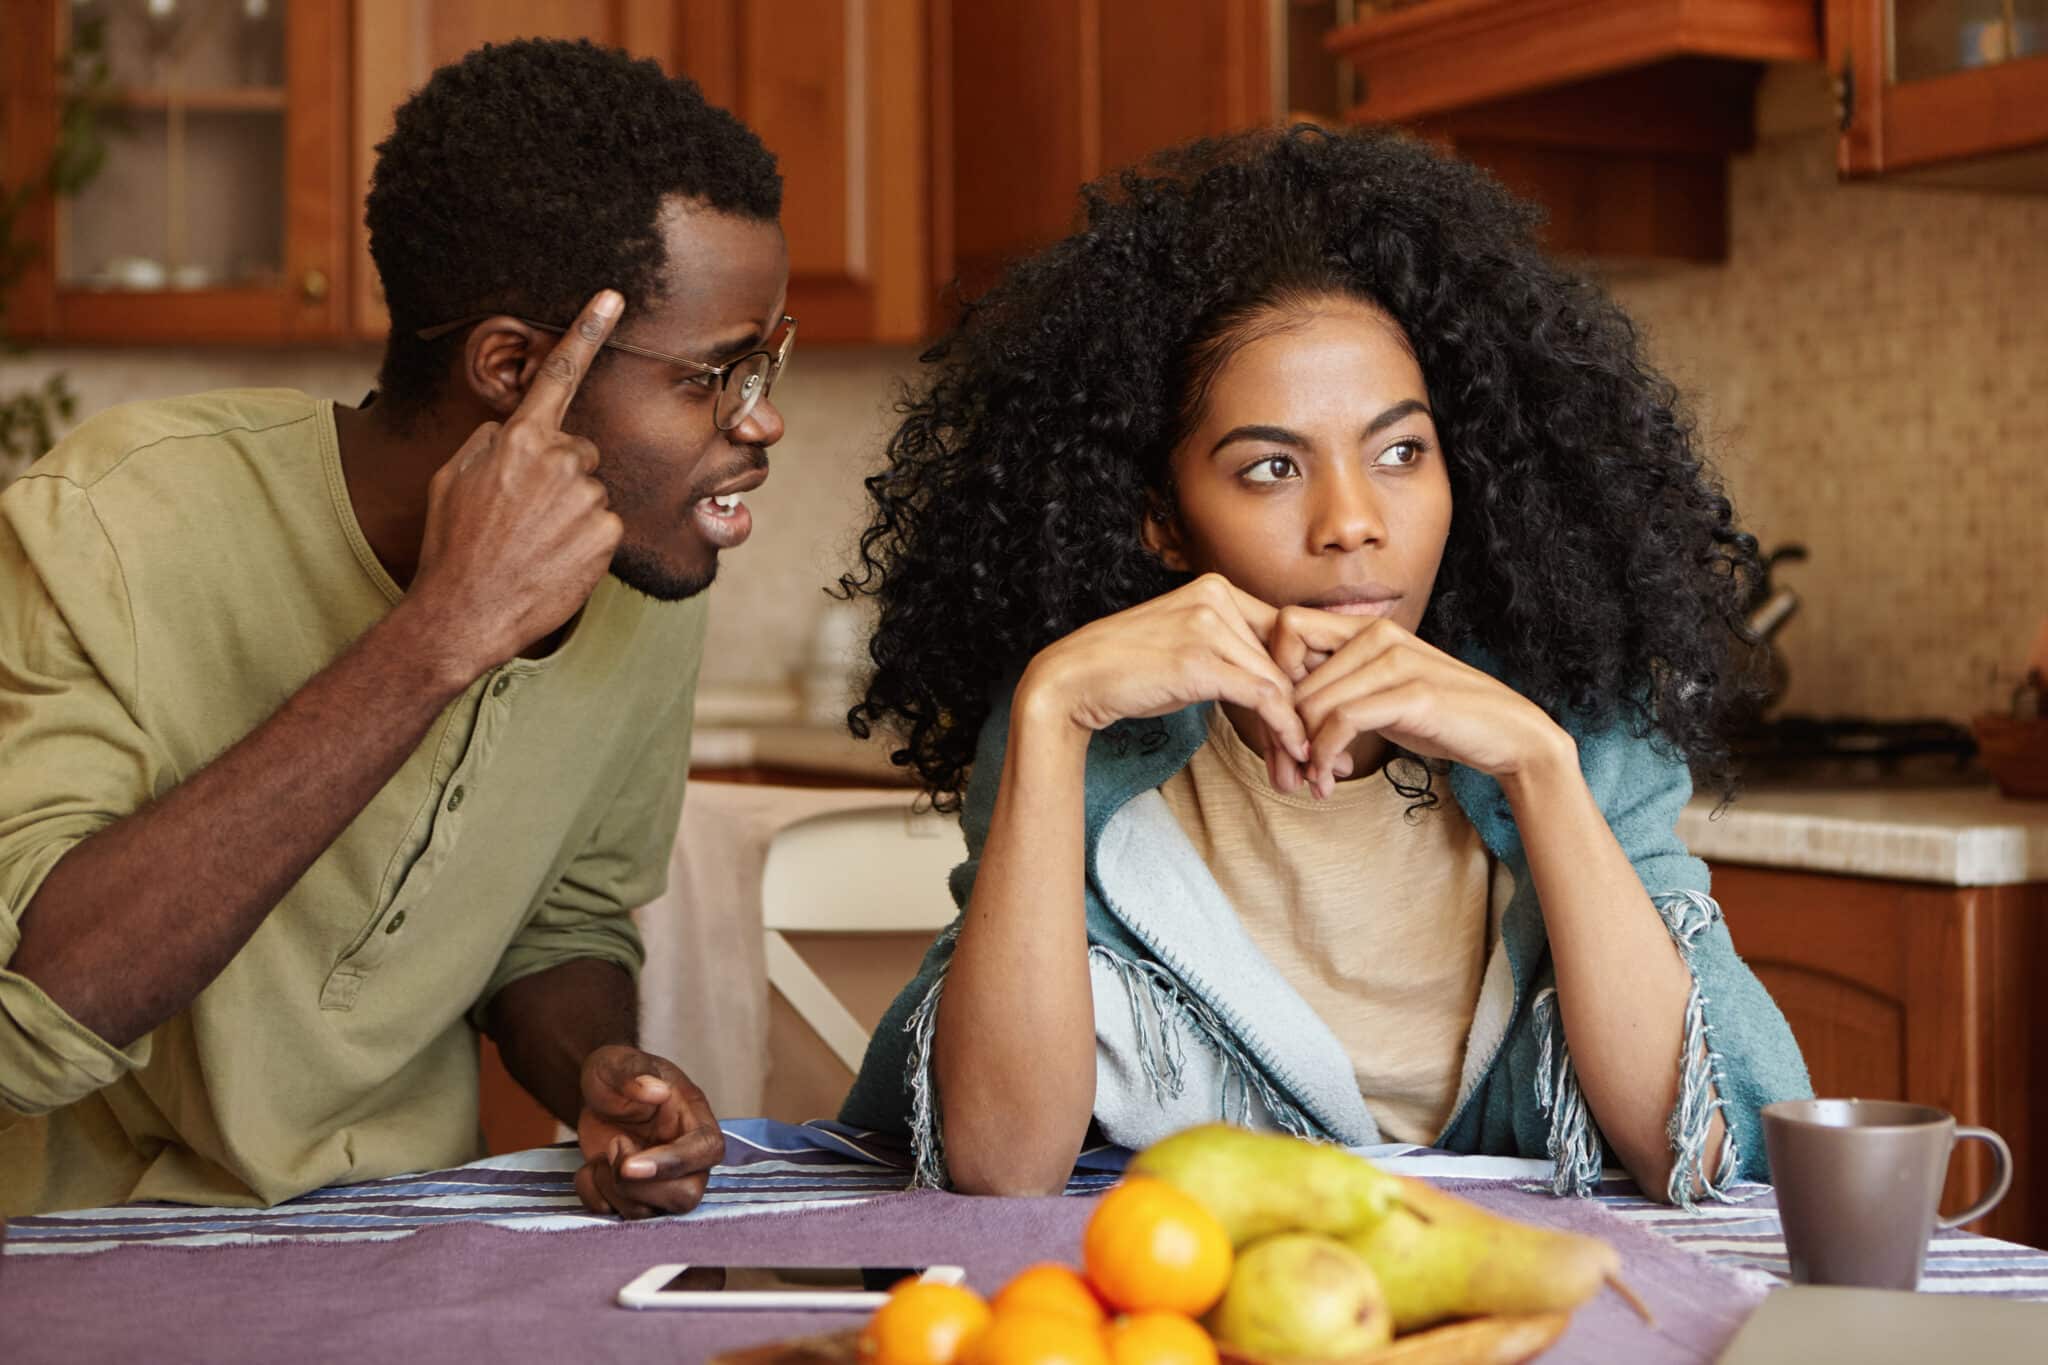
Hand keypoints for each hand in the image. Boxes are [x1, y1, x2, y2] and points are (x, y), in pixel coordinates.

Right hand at [407, 290, 627, 679]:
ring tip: (533, 544)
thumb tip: (513, 434)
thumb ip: (489, 444)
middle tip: (523, 517)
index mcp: (518, 439)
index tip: (613, 297)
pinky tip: (554, 561)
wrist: (464, 613)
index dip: (587, 332)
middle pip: (579, 452)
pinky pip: (604, 528)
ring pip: (591, 493)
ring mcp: (587, 498)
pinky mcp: (608, 534)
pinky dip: (585, 544)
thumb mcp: (451, 479)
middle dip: (560, 477)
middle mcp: (559, 460)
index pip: (556, 375)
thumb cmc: (453, 547)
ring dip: (571, 514)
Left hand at [574, 1045, 725, 1218]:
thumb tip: (656, 1091)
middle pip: (685, 1196)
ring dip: (612, 1187)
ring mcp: (662, 1184)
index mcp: (696, 1122)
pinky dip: (593, 1195)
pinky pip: (616, 1215)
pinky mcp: (635, 1198)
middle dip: (639, 1184)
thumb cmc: (616, 1076)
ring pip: (649, 1213)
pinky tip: (591, 1167)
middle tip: (614, 1146)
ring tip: (604, 1150)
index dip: (673, 1163)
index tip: (630, 1165)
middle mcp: (687, 1160)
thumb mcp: (617, 1063)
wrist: (597, 1095)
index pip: (705, 1151)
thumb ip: (634, 1072)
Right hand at [1021, 574, 1310, 790]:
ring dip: (1294, 732)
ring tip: (1303, 768)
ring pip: (1277, 682)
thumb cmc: (1129, 669)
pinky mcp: (1199, 660)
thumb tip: (1281, 684)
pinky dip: (1283, 729)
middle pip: (1284, 660)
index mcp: (1216, 587)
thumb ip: (1232, 652)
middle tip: (1321, 756)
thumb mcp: (1188, 647)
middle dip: (1305, 712)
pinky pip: (1261, 696)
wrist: (1074, 679)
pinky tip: (1292, 754)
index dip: (1306, 680)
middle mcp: (1216, 597)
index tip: (1318, 720)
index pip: (1283, 634)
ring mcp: (1206, 625)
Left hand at [1271, 607, 1569, 797]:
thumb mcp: (1379, 692)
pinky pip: (1341, 722)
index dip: (1274, 673)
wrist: (1508, 735)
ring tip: (1315, 779)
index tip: (1285, 718)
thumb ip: (1337, 686)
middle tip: (1291, 768)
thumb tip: (1281, 704)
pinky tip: (1331, 779)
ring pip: (1312, 703)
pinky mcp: (1412, 693)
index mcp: (1366, 626)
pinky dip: (1325, 756)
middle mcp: (1378, 633)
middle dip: (1282, 728)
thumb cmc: (1439, 716)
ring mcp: (1396, 660)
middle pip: (1291, 674)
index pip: (1286, 627)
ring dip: (1303, 751)